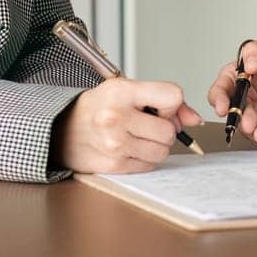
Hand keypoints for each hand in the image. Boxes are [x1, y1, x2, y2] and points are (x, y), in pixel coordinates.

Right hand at [53, 77, 201, 174]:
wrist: (61, 128)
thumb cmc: (97, 107)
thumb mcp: (126, 90)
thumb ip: (164, 100)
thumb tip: (195, 119)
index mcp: (122, 91)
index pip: (173, 96)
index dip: (172, 105)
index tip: (159, 108)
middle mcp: (117, 117)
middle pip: (169, 131)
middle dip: (164, 130)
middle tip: (146, 125)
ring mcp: (115, 144)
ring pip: (162, 151)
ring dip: (155, 146)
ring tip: (136, 136)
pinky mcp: (113, 165)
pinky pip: (149, 166)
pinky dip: (144, 159)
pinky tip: (129, 148)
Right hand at [206, 34, 256, 145]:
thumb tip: (247, 65)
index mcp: (240, 76)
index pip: (221, 89)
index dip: (218, 98)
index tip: (223, 106)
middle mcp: (246, 97)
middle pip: (232, 112)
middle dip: (237, 119)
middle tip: (247, 121)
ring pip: (246, 127)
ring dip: (251, 130)